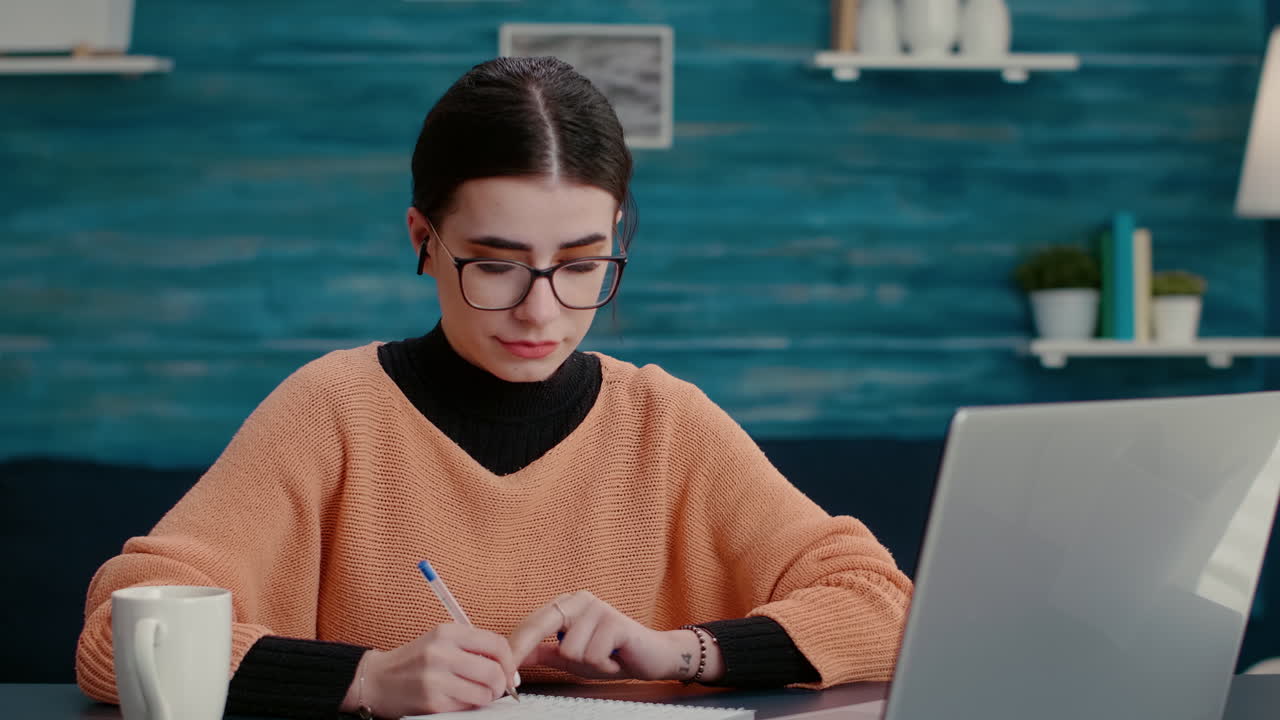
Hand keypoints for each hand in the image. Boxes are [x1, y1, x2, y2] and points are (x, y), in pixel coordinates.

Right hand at [341, 623, 518, 717]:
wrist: (376, 680)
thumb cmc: (414, 661)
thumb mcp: (440, 641)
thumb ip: (471, 646)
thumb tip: (507, 665)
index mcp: (447, 633)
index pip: (496, 644)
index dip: (509, 661)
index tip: (509, 672)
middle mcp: (441, 653)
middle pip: (494, 671)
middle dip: (501, 684)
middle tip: (496, 688)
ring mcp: (436, 679)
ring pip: (484, 693)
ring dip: (486, 698)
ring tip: (475, 694)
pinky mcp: (432, 702)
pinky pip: (467, 707)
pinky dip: (469, 706)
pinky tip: (458, 700)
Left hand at [507, 590, 710, 681]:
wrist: (653, 657)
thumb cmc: (612, 654)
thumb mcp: (571, 657)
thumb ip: (543, 653)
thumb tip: (513, 657)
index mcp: (567, 604)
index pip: (532, 623)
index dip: (515, 648)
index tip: (502, 671)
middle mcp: (581, 599)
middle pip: (541, 625)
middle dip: (525, 652)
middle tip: (513, 682)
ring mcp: (598, 607)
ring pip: (570, 650)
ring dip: (587, 664)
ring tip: (603, 658)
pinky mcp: (615, 621)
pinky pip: (592, 654)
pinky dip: (603, 665)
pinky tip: (616, 657)